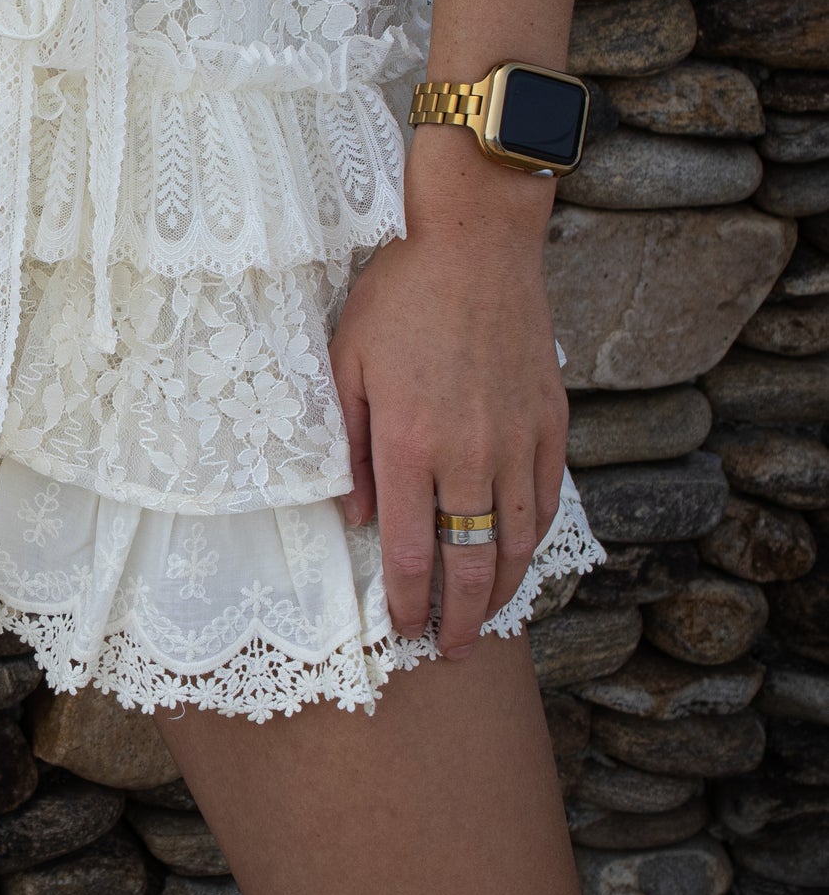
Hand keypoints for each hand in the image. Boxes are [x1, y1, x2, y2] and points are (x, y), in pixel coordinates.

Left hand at [329, 130, 569, 657]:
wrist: (476, 242)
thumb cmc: (398, 295)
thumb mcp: (345, 365)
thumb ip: (346, 446)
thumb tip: (351, 516)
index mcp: (409, 445)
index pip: (409, 552)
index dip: (407, 603)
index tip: (402, 632)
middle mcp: (468, 454)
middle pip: (469, 564)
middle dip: (458, 619)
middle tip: (449, 652)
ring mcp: (517, 440)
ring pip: (515, 541)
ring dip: (501, 590)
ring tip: (486, 620)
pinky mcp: (550, 421)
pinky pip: (545, 499)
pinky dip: (532, 538)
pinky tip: (517, 555)